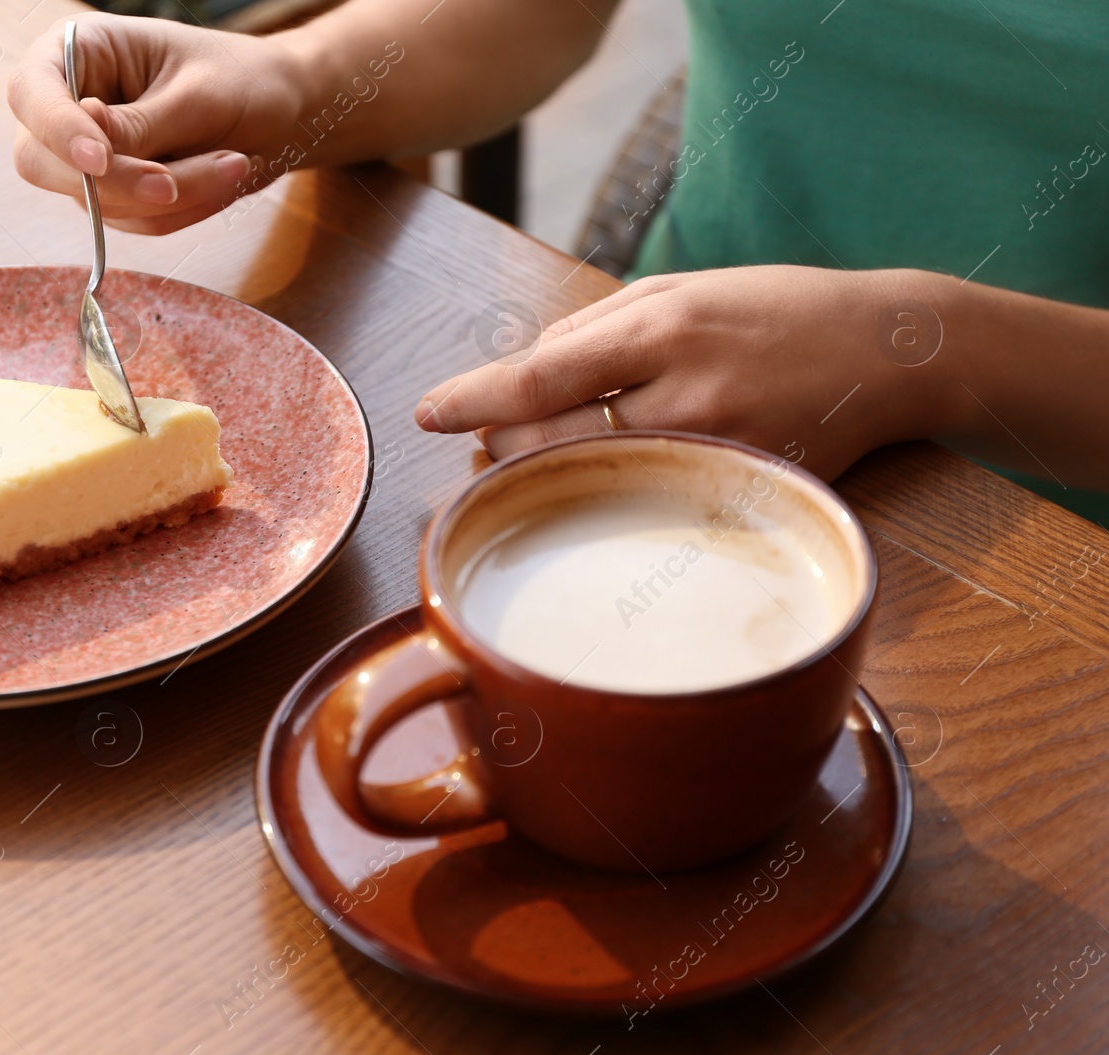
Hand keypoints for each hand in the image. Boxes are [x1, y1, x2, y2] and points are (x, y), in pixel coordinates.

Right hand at [8, 13, 305, 234]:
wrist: (280, 108)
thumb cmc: (240, 79)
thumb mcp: (197, 94)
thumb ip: (142, 125)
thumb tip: (90, 147)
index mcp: (79, 50)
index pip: (32, 92)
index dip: (56, 129)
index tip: (99, 158)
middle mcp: (71, 105)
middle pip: (44, 163)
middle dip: (119, 181)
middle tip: (175, 183)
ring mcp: (89, 158)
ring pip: (100, 204)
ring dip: (173, 197)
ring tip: (234, 164)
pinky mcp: (117, 197)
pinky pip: (137, 223)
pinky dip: (185, 211)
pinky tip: (223, 180)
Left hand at [415, 266, 957, 479]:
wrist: (887, 350)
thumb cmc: (769, 310)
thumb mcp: (678, 289)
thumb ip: (593, 328)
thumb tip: (521, 375)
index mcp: (664, 327)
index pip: (545, 374)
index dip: (477, 400)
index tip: (426, 415)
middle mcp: (689, 392)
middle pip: (561, 443)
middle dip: (506, 449)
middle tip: (487, 445)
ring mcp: (722, 451)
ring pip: (603, 482)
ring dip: (552, 477)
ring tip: (533, 463)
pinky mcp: (747, 492)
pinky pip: (656, 507)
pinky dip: (614, 500)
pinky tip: (603, 492)